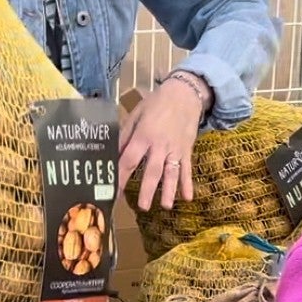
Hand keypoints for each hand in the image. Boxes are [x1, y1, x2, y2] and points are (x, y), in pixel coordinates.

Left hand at [118, 77, 203, 210]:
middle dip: (147, 189)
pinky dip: (188, 183)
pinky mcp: (187, 150)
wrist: (184, 94)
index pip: (130, 160)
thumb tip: (113, 153)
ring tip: (165, 206)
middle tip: (142, 207)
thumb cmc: (156, 104)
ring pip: (172, 173)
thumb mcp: (136, 115)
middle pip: (152, 171)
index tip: (114, 191)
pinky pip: (187, 169)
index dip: (121, 176)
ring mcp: (175, 149)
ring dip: (168, 190)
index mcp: (144, 136)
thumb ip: (125, 135)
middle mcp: (160, 145)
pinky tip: (188, 197)